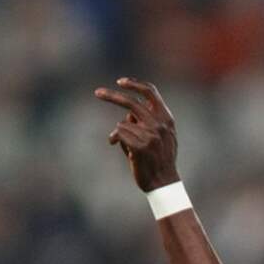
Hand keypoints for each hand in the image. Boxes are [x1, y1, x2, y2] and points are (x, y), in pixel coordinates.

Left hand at [95, 77, 180, 191]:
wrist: (164, 181)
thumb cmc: (159, 158)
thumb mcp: (161, 135)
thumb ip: (147, 121)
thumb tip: (126, 115)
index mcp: (167, 118)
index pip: (151, 93)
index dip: (135, 85)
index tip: (120, 82)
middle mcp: (159, 124)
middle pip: (131, 103)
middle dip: (112, 96)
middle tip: (97, 92)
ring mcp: (150, 135)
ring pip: (122, 122)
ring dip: (119, 133)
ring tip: (122, 144)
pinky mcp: (140, 147)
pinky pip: (119, 134)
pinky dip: (116, 140)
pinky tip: (125, 153)